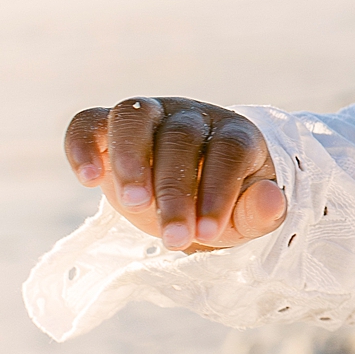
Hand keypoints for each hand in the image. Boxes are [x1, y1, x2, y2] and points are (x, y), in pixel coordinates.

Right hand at [64, 96, 288, 252]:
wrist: (191, 195)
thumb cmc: (225, 205)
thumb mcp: (247, 216)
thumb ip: (261, 211)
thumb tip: (273, 200)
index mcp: (234, 133)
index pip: (228, 151)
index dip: (218, 191)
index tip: (208, 233)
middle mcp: (191, 116)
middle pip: (180, 139)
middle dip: (174, 192)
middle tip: (173, 239)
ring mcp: (150, 114)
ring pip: (134, 117)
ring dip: (130, 160)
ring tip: (134, 205)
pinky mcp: (109, 125)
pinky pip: (89, 122)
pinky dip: (82, 144)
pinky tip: (88, 179)